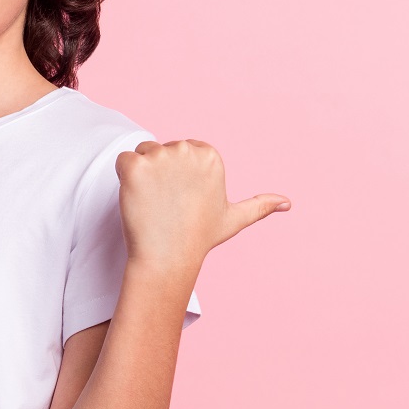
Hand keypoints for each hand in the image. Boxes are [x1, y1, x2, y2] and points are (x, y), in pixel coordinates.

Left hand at [115, 139, 288, 273]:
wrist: (168, 258)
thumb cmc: (199, 239)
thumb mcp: (233, 219)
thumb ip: (260, 206)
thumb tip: (287, 203)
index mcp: (210, 155)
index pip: (181, 151)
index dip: (177, 176)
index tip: (182, 200)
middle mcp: (187, 150)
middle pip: (160, 151)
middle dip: (158, 175)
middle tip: (167, 205)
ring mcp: (161, 156)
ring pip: (141, 155)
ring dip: (141, 177)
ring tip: (153, 204)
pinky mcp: (135, 166)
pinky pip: (121, 161)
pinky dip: (123, 180)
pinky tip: (137, 200)